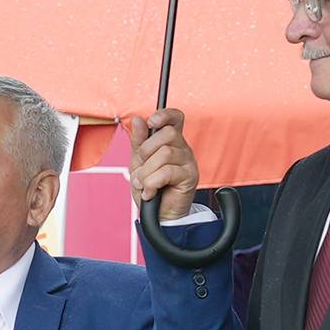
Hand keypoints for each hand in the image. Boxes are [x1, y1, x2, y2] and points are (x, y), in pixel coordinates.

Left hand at [128, 107, 201, 221]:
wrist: (156, 215)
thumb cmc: (150, 188)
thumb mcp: (138, 163)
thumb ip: (138, 142)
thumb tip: (138, 119)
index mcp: (171, 142)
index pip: (175, 118)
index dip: (165, 114)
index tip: (151, 122)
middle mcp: (182, 149)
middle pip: (168, 134)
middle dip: (147, 150)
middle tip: (142, 167)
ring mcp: (188, 162)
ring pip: (165, 154)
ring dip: (147, 172)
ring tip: (144, 184)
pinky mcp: (190, 177)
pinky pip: (167, 172)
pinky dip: (152, 183)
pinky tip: (150, 192)